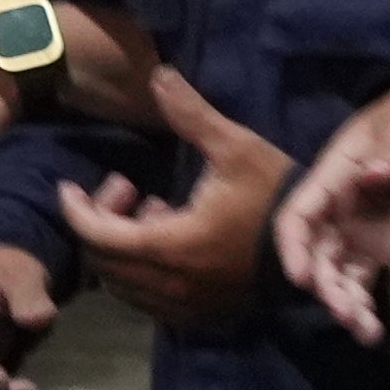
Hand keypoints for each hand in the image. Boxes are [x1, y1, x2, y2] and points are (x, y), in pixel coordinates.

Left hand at [51, 63, 287, 332]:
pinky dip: (142, 272)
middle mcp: (171, 284)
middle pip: (102, 262)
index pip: (97, 235)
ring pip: (122, 285)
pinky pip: (148, 301)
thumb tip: (158, 74)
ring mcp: (185, 306)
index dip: (75, 209)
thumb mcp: (236, 147)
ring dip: (121, 248)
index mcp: (172, 245)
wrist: (320, 247)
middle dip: (99, 223)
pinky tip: (168, 242)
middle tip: (122, 188)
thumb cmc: (275, 194)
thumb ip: (191, 114)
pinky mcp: (200, 315)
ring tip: (151, 212)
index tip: (70, 187)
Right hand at [274, 81, 389, 358]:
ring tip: (371, 336)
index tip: (303, 279)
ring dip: (360, 311)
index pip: (298, 221)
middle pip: (325, 262)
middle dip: (332, 292)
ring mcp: (375, 241)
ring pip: (357, 283)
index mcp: (334, 183)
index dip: (294, 250)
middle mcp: (345, 221)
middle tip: (348, 316)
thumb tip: (373, 176)